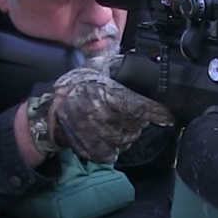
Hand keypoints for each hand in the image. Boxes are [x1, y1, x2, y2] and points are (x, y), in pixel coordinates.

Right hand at [46, 68, 175, 163]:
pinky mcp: (87, 148)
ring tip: (117, 126)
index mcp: (105, 93)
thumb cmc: (77, 85)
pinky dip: (112, 149)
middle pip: (135, 126)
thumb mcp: (97, 68)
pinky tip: (107, 139)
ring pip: (125, 141)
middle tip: (131, 115)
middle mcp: (100, 114)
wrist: (49, 105)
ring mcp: (93, 133)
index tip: (168, 117)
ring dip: (126, 135)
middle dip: (138, 121)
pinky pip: (109, 155)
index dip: (156, 112)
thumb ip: (118, 66)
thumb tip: (139, 62)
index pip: (137, 106)